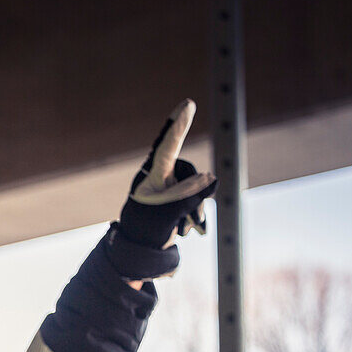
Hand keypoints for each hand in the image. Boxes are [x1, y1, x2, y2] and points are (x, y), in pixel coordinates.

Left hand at [118, 99, 217, 248]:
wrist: (140, 247)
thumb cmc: (146, 228)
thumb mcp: (166, 215)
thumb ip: (189, 197)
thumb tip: (211, 178)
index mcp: (152, 175)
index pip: (167, 146)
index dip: (178, 126)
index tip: (187, 104)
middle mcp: (162, 173)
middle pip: (192, 172)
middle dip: (194, 195)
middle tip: (189, 217)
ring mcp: (172, 183)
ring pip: (199, 185)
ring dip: (196, 207)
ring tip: (184, 229)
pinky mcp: (180, 193)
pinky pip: (198, 195)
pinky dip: (196, 211)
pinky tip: (187, 227)